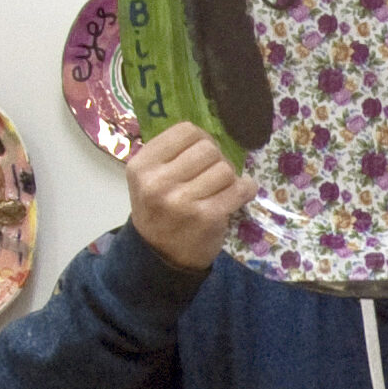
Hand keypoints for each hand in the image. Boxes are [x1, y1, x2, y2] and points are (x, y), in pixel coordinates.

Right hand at [127, 121, 254, 271]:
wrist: (161, 256)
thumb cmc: (159, 212)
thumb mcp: (149, 179)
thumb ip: (171, 155)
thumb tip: (211, 134)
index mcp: (142, 165)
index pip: (185, 131)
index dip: (201, 139)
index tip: (203, 154)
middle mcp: (157, 181)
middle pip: (208, 149)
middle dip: (217, 159)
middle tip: (214, 174)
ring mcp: (181, 200)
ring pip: (224, 169)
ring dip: (230, 177)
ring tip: (222, 188)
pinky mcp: (206, 216)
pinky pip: (238, 189)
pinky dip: (245, 189)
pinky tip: (240, 193)